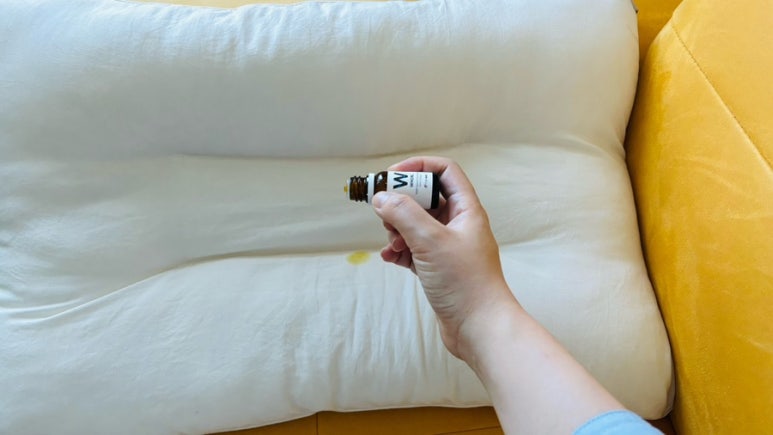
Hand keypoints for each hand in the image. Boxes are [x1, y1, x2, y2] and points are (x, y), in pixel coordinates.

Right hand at [372, 156, 517, 359]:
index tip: (392, 176)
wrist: (480, 328)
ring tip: (394, 244)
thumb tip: (382, 197)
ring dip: (398, 230)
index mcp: (466, 210)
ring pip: (416, 225)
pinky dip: (399, 250)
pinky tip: (391, 258)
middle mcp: (459, 225)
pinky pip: (413, 249)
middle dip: (402, 204)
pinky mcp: (438, 268)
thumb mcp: (430, 241)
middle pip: (426, 198)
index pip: (444, 171)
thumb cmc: (466, 283)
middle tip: (384, 213)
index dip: (418, 167)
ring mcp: (448, 247)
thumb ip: (404, 214)